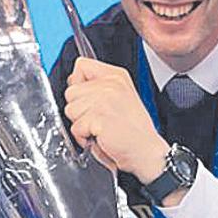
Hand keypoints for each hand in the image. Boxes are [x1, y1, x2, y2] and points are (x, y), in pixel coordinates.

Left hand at [62, 57, 167, 180]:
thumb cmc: (134, 132)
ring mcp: (104, 100)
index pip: (81, 65)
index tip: (91, 100)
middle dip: (78, 109)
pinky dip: (83, 138)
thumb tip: (74, 84)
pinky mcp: (98, 117)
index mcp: (116, 76)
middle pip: (71, 91)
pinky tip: (100, 138)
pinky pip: (75, 127)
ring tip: (100, 129)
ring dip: (80, 124)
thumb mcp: (121, 97)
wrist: (147, 152)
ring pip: (70, 109)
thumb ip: (98, 86)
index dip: (79, 84)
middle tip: (98, 120)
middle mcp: (110, 84)